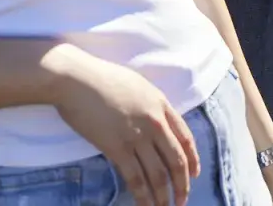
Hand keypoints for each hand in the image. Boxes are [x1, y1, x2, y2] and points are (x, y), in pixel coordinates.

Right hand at [47, 46, 198, 205]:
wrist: (77, 79)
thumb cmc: (103, 78)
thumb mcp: (138, 86)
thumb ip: (150, 104)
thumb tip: (155, 120)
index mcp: (161, 104)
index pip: (186, 137)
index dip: (192, 159)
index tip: (194, 174)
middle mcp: (155, 122)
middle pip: (176, 160)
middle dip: (182, 184)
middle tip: (182, 200)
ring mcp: (137, 136)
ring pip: (158, 174)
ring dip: (164, 196)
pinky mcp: (117, 148)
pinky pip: (135, 178)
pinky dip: (142, 196)